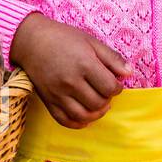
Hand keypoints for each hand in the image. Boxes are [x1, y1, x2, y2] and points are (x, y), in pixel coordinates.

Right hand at [9, 13, 132, 128]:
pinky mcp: (47, 100)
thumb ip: (112, 59)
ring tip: (100, 105)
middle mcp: (71, 82)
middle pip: (98, 103)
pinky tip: (86, 116)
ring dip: (96, 113)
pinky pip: (64, 120)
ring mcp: (57, 93)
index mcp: (85, 65)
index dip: (117, 88)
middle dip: (107, 99)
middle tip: (105, 91)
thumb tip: (130, 73)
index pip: (110, 88)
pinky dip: (77, 123)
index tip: (115, 83)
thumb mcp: (92, 42)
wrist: (32, 41)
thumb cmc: (64, 38)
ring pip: (83, 115)